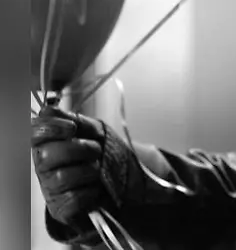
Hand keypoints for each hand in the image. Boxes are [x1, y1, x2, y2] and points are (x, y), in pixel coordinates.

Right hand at [31, 106, 111, 229]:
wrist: (121, 183)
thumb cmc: (100, 156)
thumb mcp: (92, 132)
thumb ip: (73, 119)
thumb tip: (48, 108)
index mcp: (46, 146)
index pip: (32, 134)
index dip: (48, 129)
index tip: (71, 128)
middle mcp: (42, 168)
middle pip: (46, 156)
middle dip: (80, 149)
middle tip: (96, 150)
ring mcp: (50, 190)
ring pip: (62, 177)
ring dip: (89, 171)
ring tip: (97, 170)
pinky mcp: (61, 209)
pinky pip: (74, 198)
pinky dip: (92, 191)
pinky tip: (96, 188)